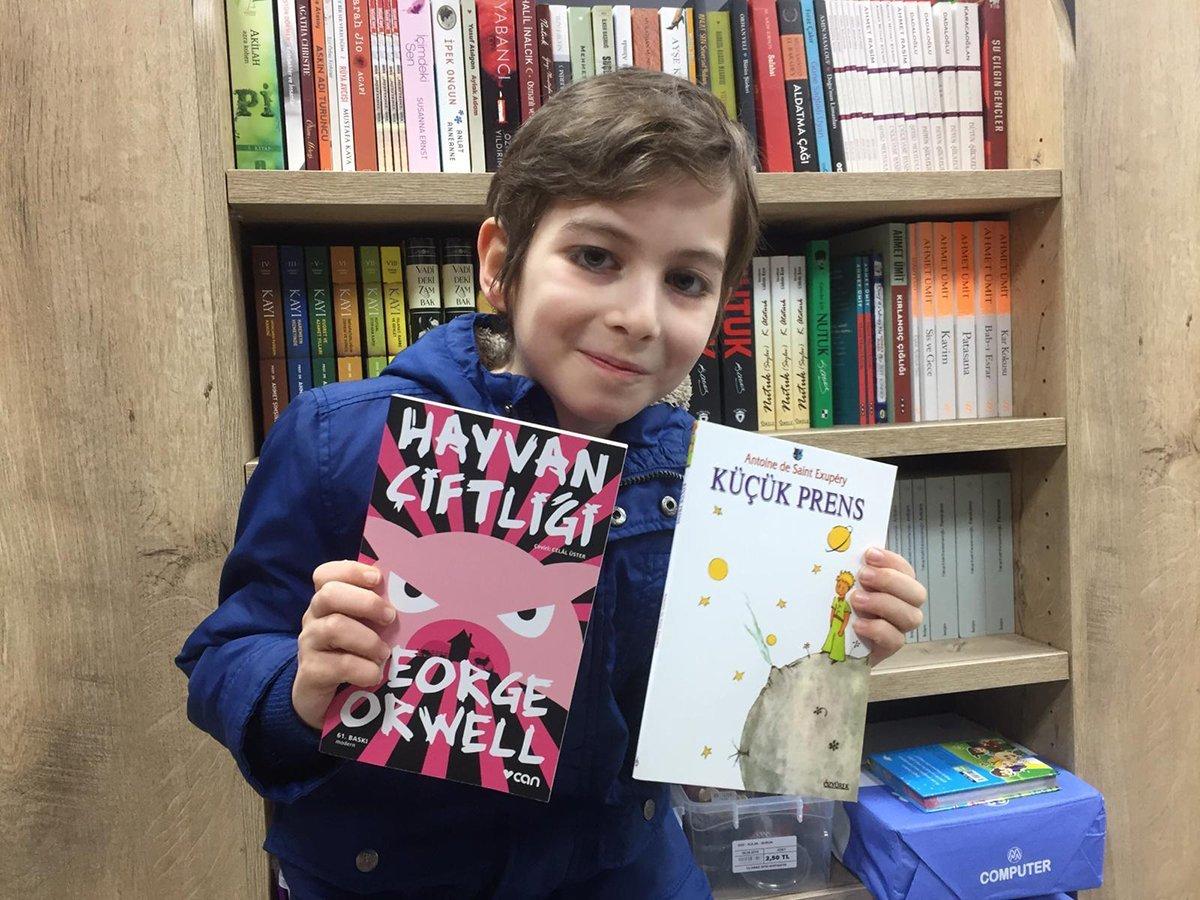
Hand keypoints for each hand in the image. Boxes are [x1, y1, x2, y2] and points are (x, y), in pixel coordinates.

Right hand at [293, 560, 395, 729]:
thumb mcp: (364, 629)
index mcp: (327, 602)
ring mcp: (309, 644)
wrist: (324, 699)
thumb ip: (377, 613)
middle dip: (365, 603)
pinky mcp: (311, 672)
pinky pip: (340, 664)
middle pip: (329, 595)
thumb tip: (413, 601)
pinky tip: (374, 675)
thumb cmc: (352, 654)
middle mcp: (313, 618)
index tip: (377, 579)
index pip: (326, 574)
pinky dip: (364, 669)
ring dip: (368, 640)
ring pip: (334, 628)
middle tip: (390, 617)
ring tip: (384, 653)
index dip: (351, 571)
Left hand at [850, 547, 926, 666]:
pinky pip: (895, 640)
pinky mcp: (888, 648)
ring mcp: (898, 628)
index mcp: (895, 586)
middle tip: (863, 575)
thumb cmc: (838, 606)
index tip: (869, 554)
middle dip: (890, 580)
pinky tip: (858, 624)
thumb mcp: (842, 585)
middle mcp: (903, 606)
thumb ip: (850, 571)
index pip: (905, 570)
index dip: (891, 560)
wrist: (830, 644)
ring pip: (911, 617)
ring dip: (884, 603)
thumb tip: (842, 547)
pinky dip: (877, 629)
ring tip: (856, 599)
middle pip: (917, 593)